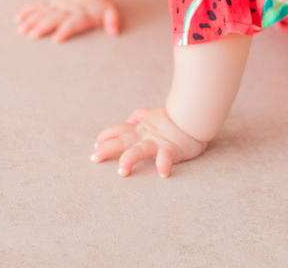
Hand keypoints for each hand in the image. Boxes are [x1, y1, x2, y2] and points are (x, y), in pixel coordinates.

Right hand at [15, 0, 119, 42]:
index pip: (72, 23)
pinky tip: (17, 19)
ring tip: (20, 30)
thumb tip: (114, 32)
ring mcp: (56, 6)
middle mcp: (66, 10)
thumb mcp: (110, 11)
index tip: (55, 40)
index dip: (64, 30)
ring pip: (42, 13)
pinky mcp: (50, 4)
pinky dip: (27, 11)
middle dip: (42, 26)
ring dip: (31, 20)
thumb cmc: (99, 6)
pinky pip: (37, 7)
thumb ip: (112, 20)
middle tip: (31, 36)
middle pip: (53, 18)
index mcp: (81, 14)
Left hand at [92, 107, 206, 177]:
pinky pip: (167, 156)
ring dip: (129, 159)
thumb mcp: (152, 115)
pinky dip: (164, 164)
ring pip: (139, 150)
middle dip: (106, 149)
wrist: (193, 114)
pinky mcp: (172, 149)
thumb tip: (129, 120)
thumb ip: (139, 118)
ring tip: (122, 172)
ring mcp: (157, 142)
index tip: (96, 145)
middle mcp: (144, 135)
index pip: (118, 130)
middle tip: (94, 158)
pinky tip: (162, 173)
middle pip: (122, 141)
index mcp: (139, 128)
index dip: (105, 136)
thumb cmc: (172, 118)